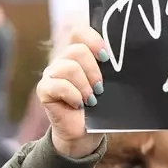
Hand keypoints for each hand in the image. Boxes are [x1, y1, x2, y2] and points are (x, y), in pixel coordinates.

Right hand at [37, 26, 107, 158]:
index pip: (79, 32)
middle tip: (100, 88)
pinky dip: (73, 96)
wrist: (84, 134)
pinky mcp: (44, 90)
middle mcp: (62, 60)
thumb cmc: (99, 108)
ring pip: (69, 67)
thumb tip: (123, 60)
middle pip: (77, 50)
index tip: (106, 56)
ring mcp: (51, 74)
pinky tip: (78, 105)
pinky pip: (58, 85)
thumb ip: (109, 69)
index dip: (93, 40)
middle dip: (93, 70)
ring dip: (84, 86)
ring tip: (91, 100)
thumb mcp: (108, 85)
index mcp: (78, 55)